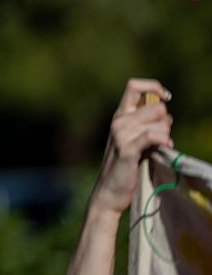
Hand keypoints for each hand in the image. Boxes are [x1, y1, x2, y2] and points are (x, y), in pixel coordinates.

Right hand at [90, 77, 172, 215]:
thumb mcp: (135, 139)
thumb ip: (146, 123)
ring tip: (160, 146)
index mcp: (120, 115)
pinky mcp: (127, 149)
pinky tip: (163, 148)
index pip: (134, 85)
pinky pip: (153, 136)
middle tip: (162, 137)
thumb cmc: (126, 166)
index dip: (153, 86)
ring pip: (159, 121)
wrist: (109, 191)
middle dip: (166, 121)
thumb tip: (165, 112)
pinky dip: (163, 141)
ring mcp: (121, 134)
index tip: (165, 97)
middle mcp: (118, 120)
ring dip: (166, 134)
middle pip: (155, 106)